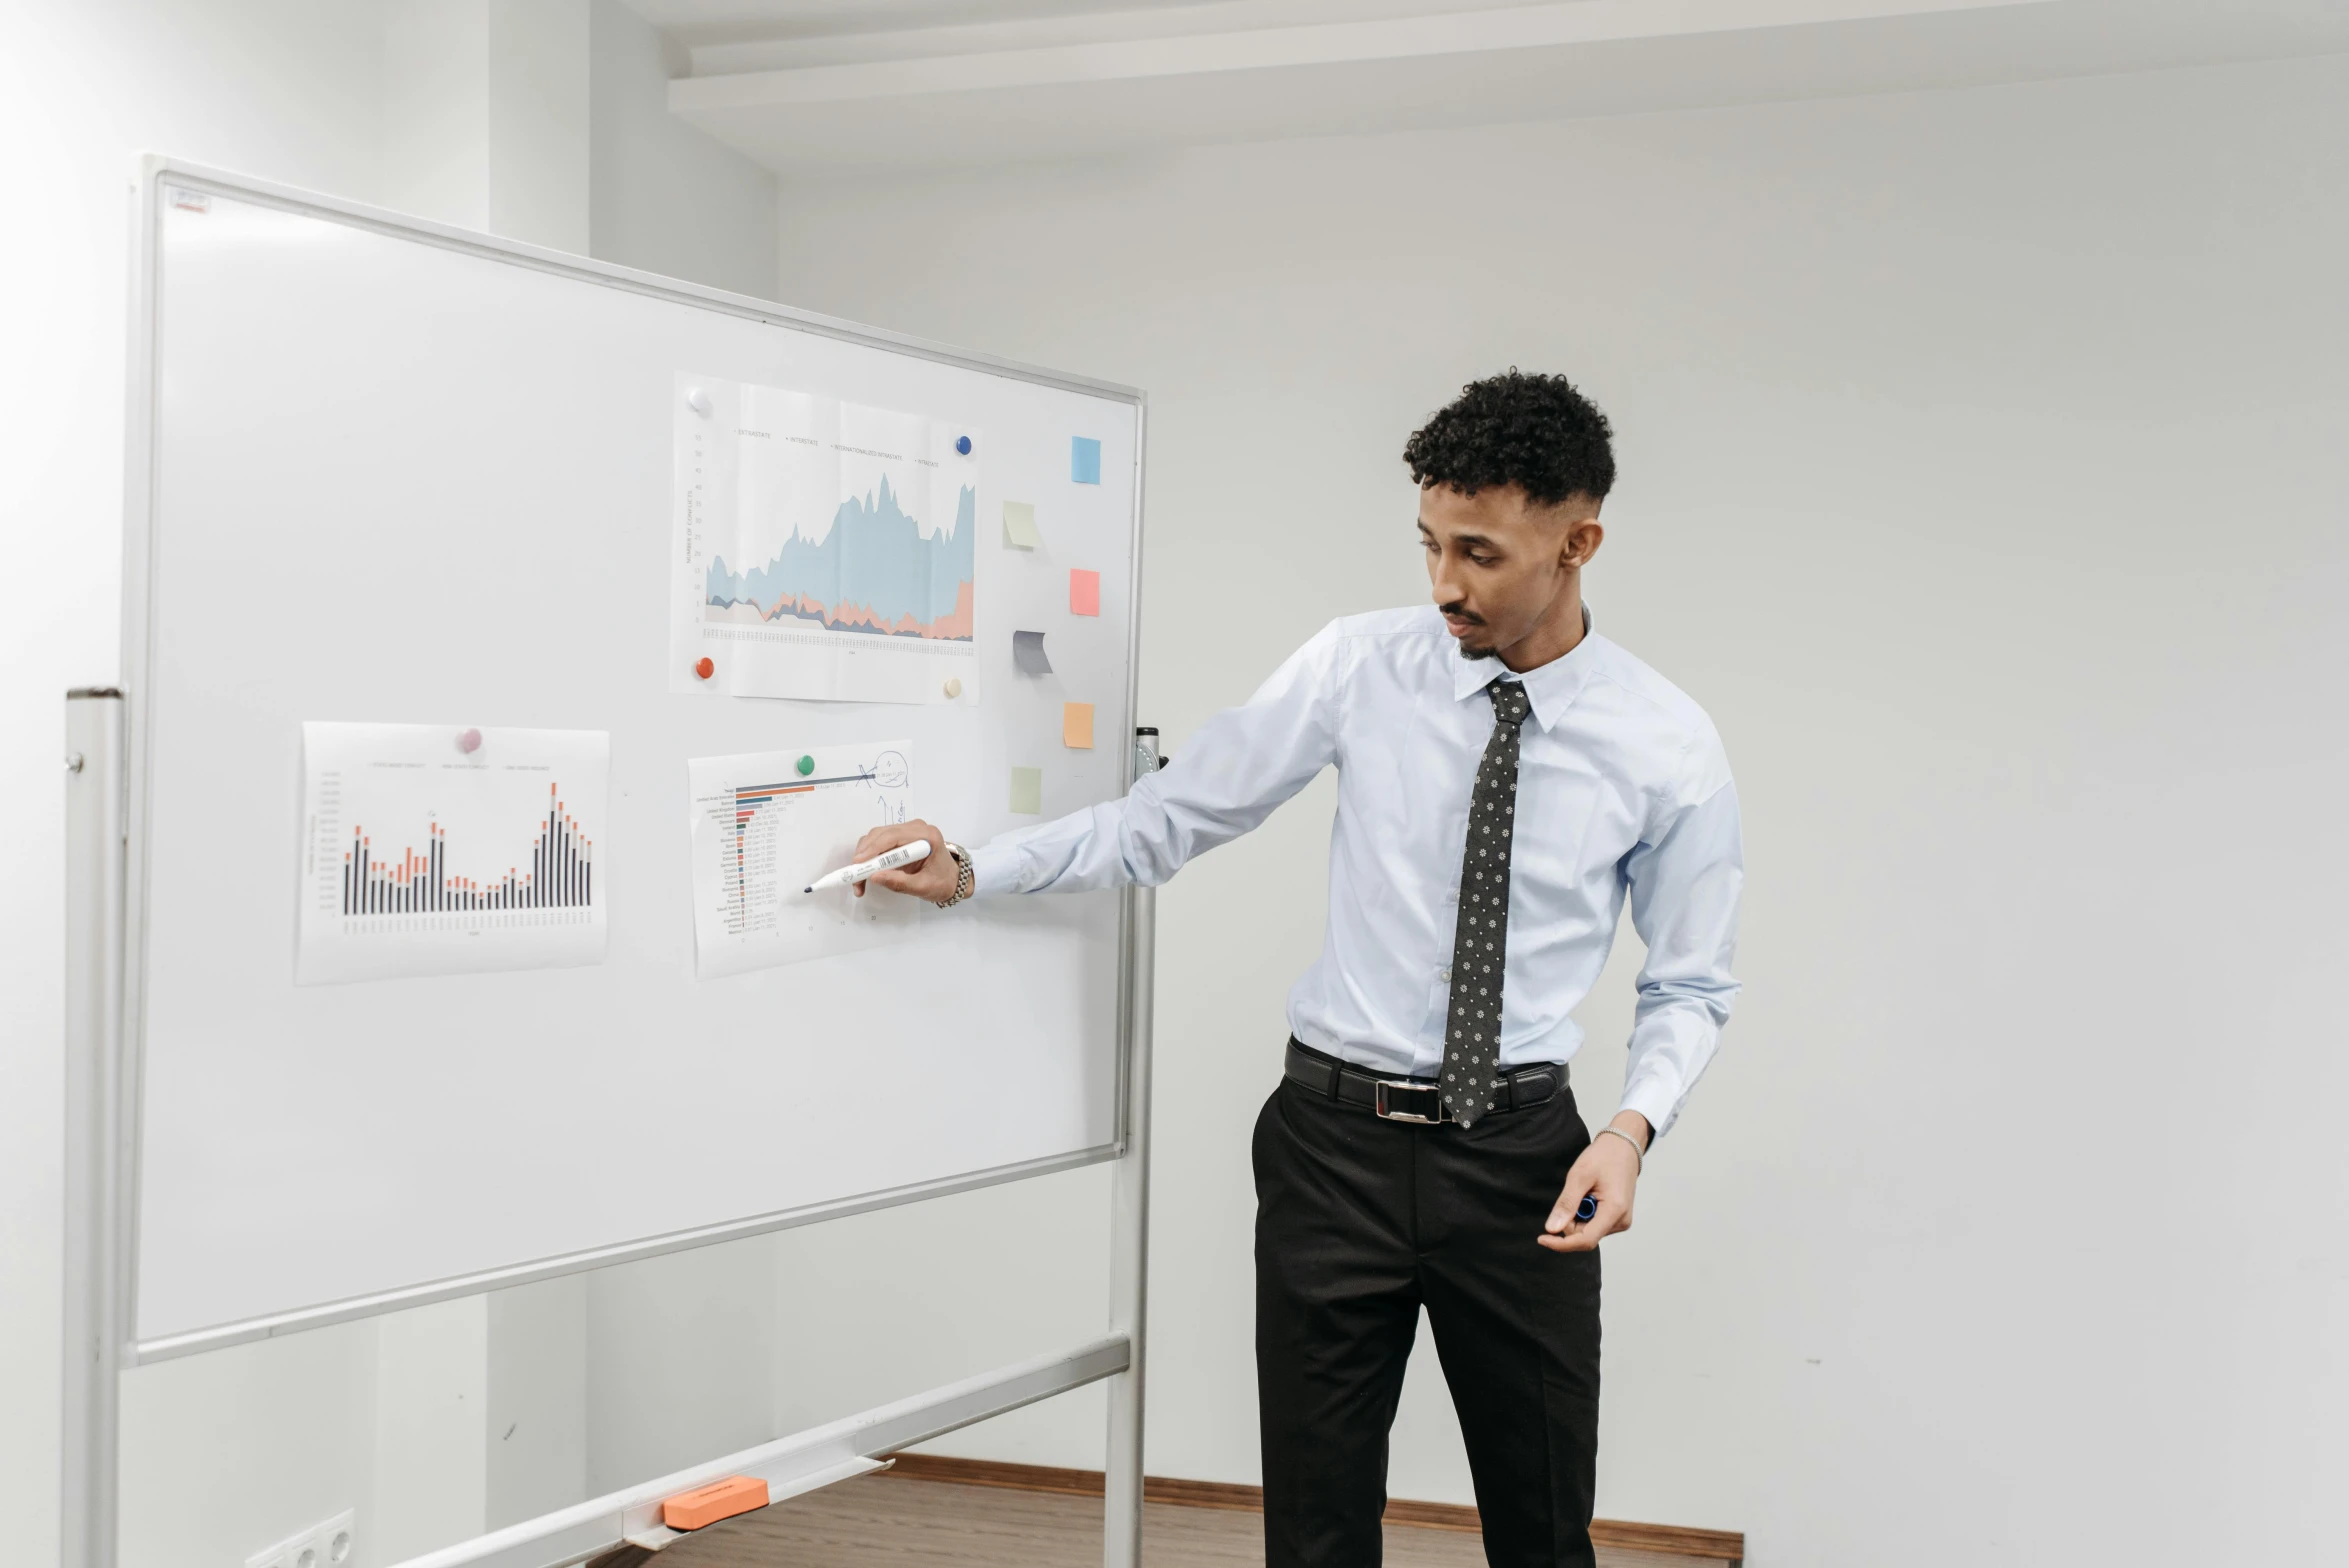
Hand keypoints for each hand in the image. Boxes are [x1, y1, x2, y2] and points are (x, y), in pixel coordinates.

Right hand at [847, 820, 959, 901]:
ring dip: (864, 856)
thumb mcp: (923, 887)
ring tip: (859, 879)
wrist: (954, 879)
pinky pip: (880, 842)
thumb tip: (874, 877)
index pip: (893, 836)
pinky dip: (870, 856)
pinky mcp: (902, 837)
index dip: (873, 849)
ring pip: (877, 837)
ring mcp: (908, 830)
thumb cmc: (943, 882)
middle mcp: (916, 828)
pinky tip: (866, 872)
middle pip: (881, 834)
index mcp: (926, 836)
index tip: (858, 863)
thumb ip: (900, 882)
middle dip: (864, 855)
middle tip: (854, 877)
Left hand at [1539, 1112, 1649, 1252]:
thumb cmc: (1605, 1156)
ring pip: (1588, 1231)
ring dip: (1578, 1216)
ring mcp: (1621, 1220)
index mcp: (1615, 1211)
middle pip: (1585, 1236)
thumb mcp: (1579, 1176)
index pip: (1585, 1240)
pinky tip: (1589, 1196)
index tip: (1543, 1238)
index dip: (1562, 1244)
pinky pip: (1594, 1224)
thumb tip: (1552, 1229)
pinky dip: (1585, 1214)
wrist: (1623, 1146)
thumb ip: (1566, 1204)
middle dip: (1570, 1222)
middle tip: (1571, 1195)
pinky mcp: (1618, 1218)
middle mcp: (1621, 1221)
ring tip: (1584, 1192)